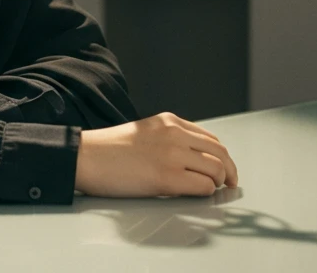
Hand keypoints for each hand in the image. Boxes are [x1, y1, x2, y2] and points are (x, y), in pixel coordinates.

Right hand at [75, 112, 238, 197]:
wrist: (86, 157)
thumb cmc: (109, 150)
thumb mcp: (144, 132)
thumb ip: (169, 139)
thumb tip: (192, 160)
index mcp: (169, 121)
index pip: (210, 138)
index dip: (221, 156)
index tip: (223, 169)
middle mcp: (175, 134)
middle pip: (220, 152)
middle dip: (229, 170)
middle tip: (229, 184)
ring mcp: (173, 154)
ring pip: (216, 169)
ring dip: (218, 183)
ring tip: (211, 190)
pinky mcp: (167, 177)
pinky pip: (203, 186)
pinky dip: (206, 193)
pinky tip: (197, 195)